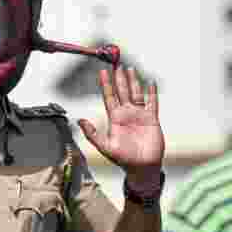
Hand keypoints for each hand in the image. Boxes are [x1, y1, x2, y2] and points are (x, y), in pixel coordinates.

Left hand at [78, 67, 163, 187]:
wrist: (142, 167)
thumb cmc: (123, 159)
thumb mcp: (105, 146)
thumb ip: (92, 134)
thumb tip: (78, 120)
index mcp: (115, 118)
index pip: (109, 97)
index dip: (106, 84)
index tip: (102, 72)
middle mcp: (127, 114)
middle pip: (122, 91)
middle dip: (119, 78)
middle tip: (116, 64)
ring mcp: (139, 115)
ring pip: (136, 93)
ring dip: (133, 81)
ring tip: (130, 68)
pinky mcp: (152, 119)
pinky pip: (152, 102)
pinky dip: (152, 92)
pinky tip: (150, 82)